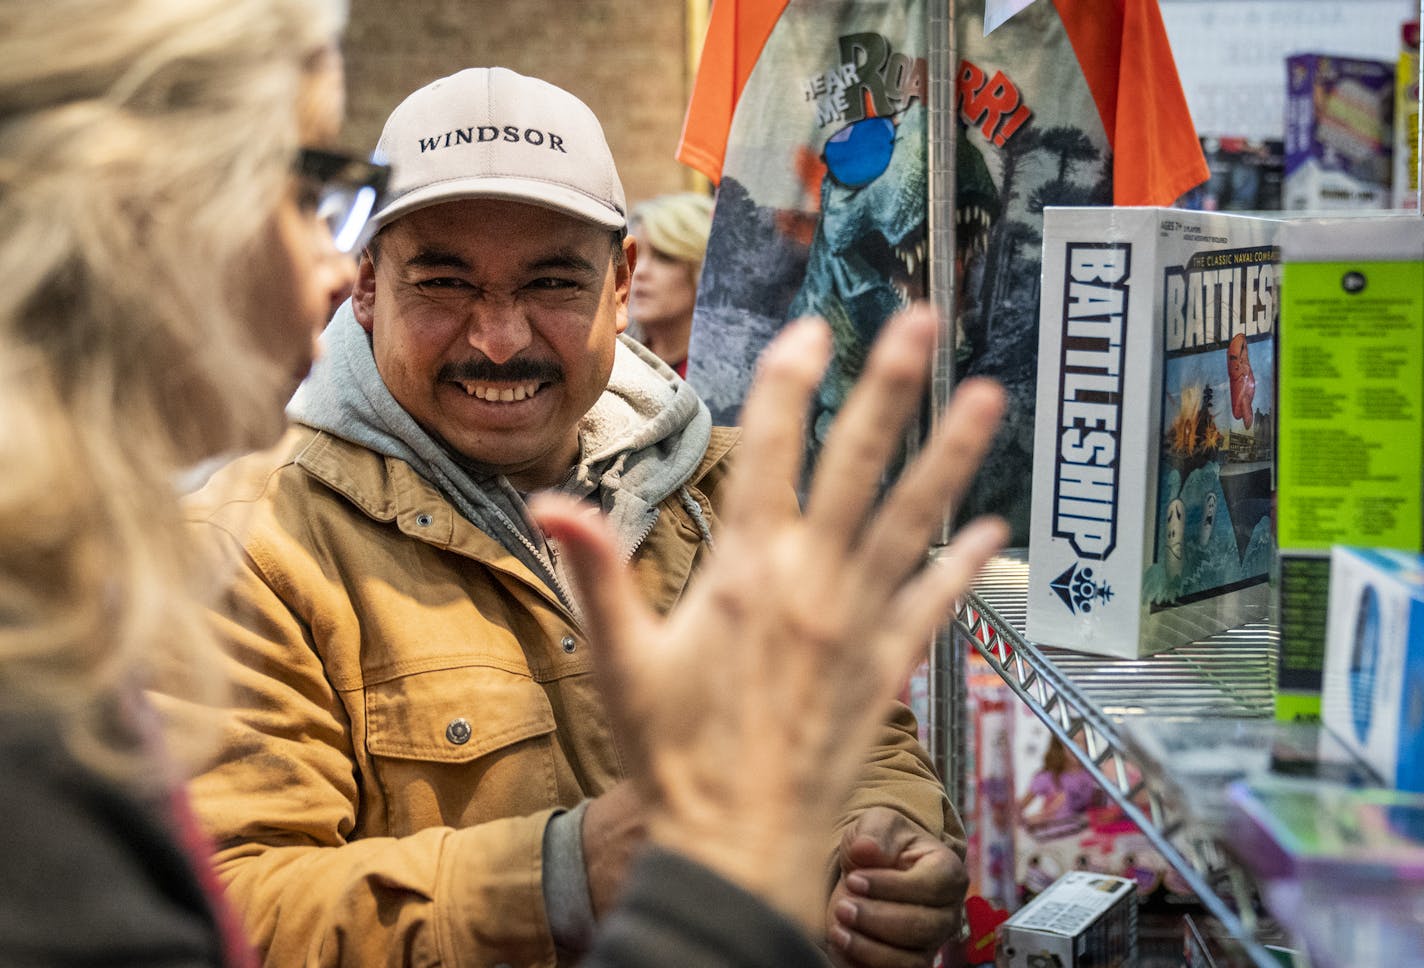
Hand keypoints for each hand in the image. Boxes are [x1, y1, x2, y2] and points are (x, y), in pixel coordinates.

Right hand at [531, 304, 1005, 933]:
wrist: (739, 842)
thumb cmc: (674, 754)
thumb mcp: (619, 660)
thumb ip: (594, 572)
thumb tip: (550, 504)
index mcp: (746, 570)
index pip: (770, 452)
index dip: (789, 383)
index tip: (810, 330)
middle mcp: (812, 581)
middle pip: (857, 464)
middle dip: (887, 386)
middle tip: (918, 320)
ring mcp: (859, 621)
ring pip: (912, 519)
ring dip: (951, 455)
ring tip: (987, 399)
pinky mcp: (888, 666)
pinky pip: (934, 603)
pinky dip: (962, 565)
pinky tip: (991, 530)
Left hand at [827, 808, 967, 967]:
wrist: (869, 872)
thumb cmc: (880, 845)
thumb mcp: (876, 824)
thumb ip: (874, 831)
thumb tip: (867, 849)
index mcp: (948, 871)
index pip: (932, 885)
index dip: (892, 886)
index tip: (854, 879)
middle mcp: (948, 912)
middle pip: (922, 927)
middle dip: (876, 918)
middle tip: (843, 907)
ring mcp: (932, 942)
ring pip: (911, 959)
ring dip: (869, 947)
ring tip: (838, 928)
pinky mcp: (912, 962)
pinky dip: (866, 964)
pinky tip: (842, 945)